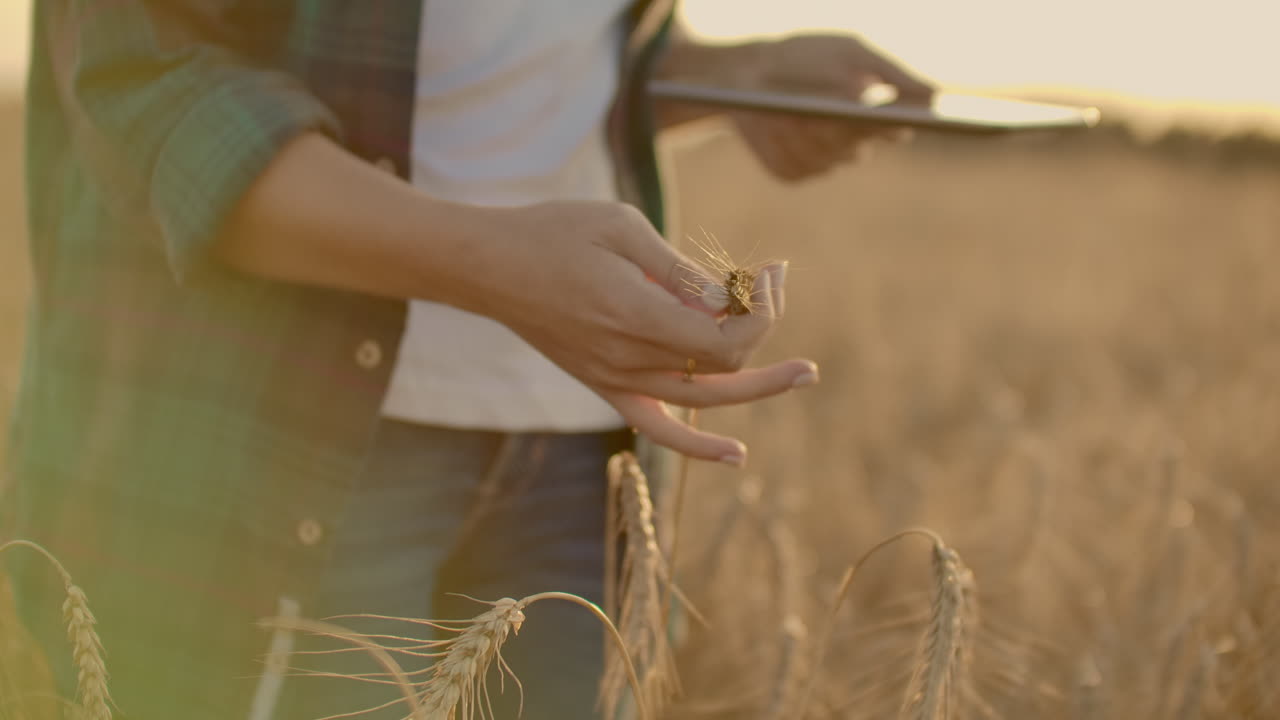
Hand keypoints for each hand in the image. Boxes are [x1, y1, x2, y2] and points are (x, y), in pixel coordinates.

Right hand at [464, 201, 816, 464]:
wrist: (489, 267)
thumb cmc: (555, 233)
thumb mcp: (624, 228)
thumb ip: (680, 270)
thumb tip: (729, 299)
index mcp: (636, 314)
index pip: (724, 337)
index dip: (761, 311)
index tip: (767, 271)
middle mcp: (628, 357)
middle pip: (722, 367)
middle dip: (766, 333)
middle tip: (785, 295)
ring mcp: (615, 378)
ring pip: (701, 398)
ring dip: (755, 384)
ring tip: (801, 374)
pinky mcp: (604, 384)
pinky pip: (655, 425)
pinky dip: (696, 446)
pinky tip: (736, 455)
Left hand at [729, 34, 933, 180]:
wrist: (748, 71)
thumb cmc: (807, 57)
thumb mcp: (851, 54)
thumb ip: (891, 74)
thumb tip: (934, 95)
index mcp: (872, 116)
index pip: (896, 128)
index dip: (898, 126)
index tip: (899, 119)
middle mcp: (850, 144)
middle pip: (857, 147)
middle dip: (840, 128)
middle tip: (830, 114)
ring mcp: (821, 161)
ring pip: (825, 157)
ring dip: (807, 134)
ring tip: (789, 112)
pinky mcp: (791, 171)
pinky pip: (795, 166)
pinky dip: (782, 143)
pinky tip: (772, 124)